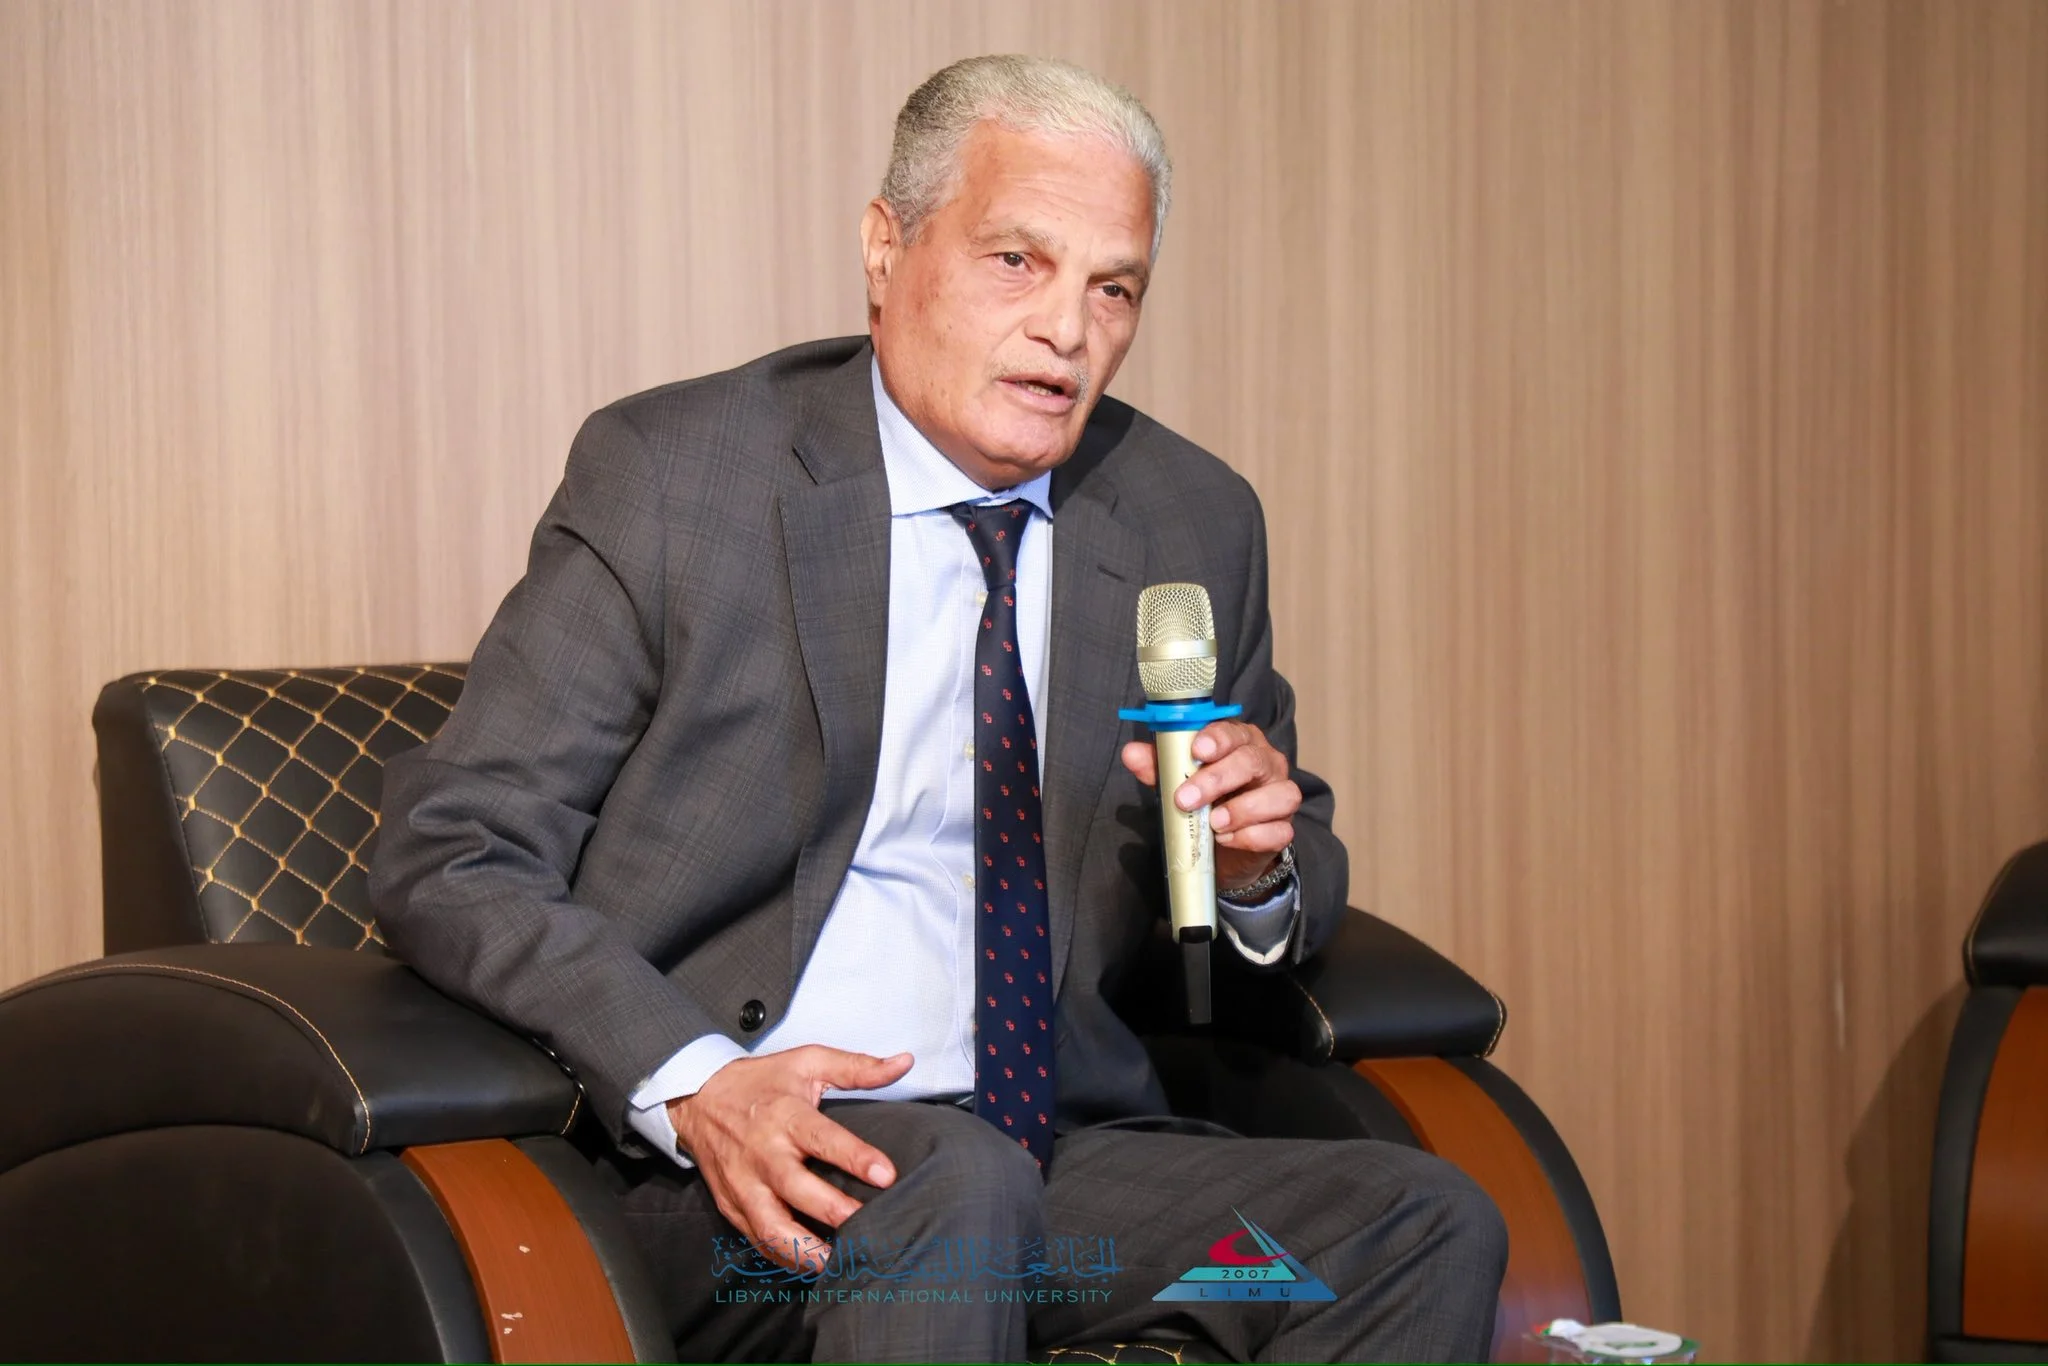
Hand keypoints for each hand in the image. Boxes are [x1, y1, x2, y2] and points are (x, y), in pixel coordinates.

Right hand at [666, 1045, 912, 1271]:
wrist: (698, 1097)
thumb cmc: (762, 1080)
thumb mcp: (809, 1061)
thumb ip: (858, 1067)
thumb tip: (904, 1063)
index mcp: (785, 1115)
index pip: (823, 1139)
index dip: (855, 1158)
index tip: (886, 1176)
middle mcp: (762, 1153)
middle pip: (797, 1189)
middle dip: (833, 1211)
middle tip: (868, 1227)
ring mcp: (743, 1184)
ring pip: (771, 1226)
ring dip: (805, 1250)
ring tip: (839, 1264)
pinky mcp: (731, 1205)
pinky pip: (756, 1239)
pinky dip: (783, 1257)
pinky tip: (810, 1265)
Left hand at [1120, 720, 1300, 890]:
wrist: (1224, 845)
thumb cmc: (1206, 800)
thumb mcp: (1179, 780)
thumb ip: (1159, 766)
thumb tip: (1131, 753)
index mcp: (1241, 742)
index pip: (1234, 732)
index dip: (1216, 739)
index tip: (1196, 752)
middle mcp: (1267, 763)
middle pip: (1252, 761)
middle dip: (1217, 779)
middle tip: (1186, 799)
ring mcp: (1280, 795)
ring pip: (1280, 795)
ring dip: (1243, 810)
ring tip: (1214, 823)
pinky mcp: (1284, 829)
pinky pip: (1280, 831)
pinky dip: (1253, 836)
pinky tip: (1227, 839)